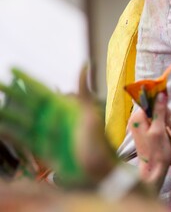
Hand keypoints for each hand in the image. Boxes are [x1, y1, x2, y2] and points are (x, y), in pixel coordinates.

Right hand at [0, 68, 116, 187]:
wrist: (98, 170)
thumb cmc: (98, 140)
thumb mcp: (91, 113)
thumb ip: (84, 90)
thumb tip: (84, 64)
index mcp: (64, 107)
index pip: (41, 89)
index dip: (27, 79)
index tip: (13, 68)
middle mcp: (53, 118)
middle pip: (28, 103)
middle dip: (12, 93)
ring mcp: (47, 133)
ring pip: (22, 120)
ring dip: (8, 112)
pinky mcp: (43, 149)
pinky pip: (23, 139)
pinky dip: (11, 133)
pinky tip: (1, 127)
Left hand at [128, 92, 170, 191]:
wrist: (154, 169)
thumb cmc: (156, 151)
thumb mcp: (159, 130)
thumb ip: (159, 111)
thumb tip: (161, 93)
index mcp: (137, 118)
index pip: (149, 100)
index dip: (160, 104)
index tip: (167, 114)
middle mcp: (137, 120)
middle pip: (155, 106)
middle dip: (164, 113)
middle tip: (169, 125)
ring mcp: (141, 125)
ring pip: (158, 113)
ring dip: (166, 119)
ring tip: (168, 130)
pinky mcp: (147, 130)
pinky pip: (157, 121)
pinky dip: (164, 124)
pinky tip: (167, 132)